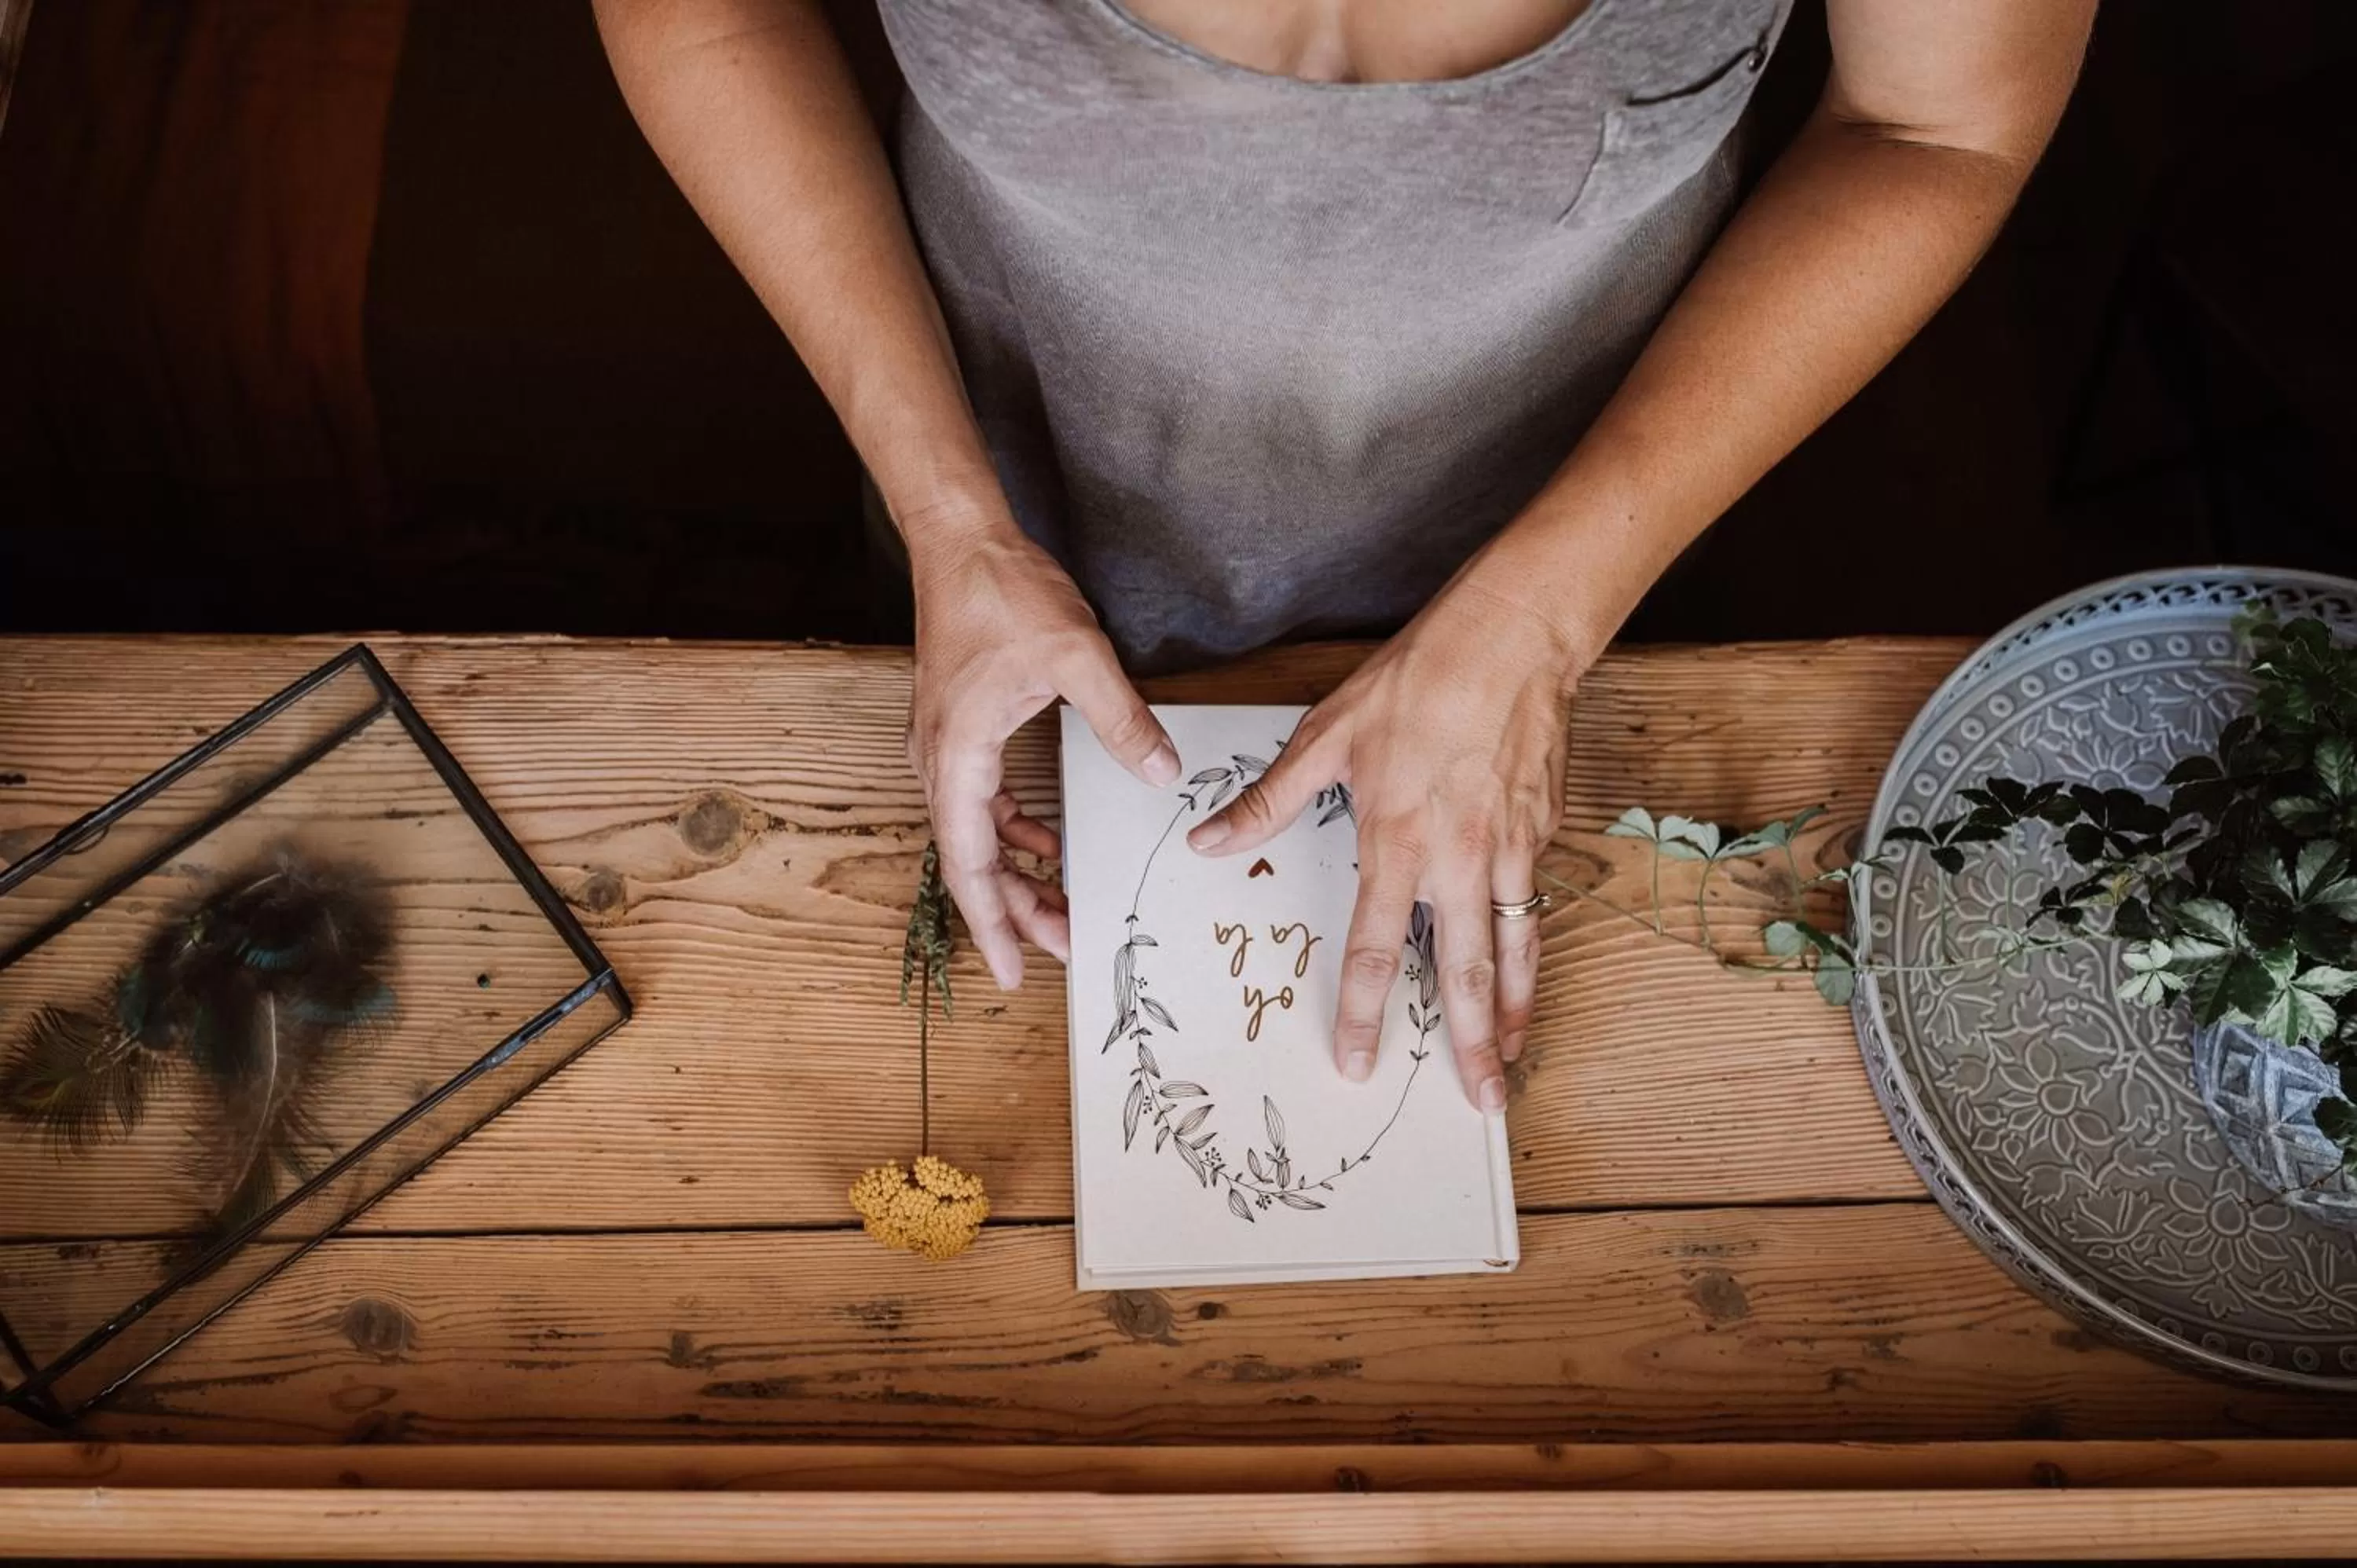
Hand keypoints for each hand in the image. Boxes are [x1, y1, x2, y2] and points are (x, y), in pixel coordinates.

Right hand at [908, 511, 1177, 989]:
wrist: (962, 541)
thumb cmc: (1003, 594)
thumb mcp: (1077, 658)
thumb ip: (1122, 721)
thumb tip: (1161, 774)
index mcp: (958, 758)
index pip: (971, 865)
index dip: (993, 926)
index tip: (1011, 974)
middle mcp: (941, 763)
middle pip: (973, 863)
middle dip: (1018, 911)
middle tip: (1068, 948)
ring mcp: (947, 748)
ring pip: (978, 837)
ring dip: (1018, 874)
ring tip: (1062, 908)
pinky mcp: (961, 731)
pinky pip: (983, 802)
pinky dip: (1016, 831)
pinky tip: (1049, 841)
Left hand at [1186, 572, 1575, 1110]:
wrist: (1512, 638)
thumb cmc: (1417, 680)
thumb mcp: (1327, 735)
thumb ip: (1269, 800)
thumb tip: (1209, 841)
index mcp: (1395, 842)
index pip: (1373, 950)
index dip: (1363, 1013)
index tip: (1356, 1061)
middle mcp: (1456, 860)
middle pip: (1462, 972)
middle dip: (1470, 1043)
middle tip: (1478, 1099)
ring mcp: (1508, 850)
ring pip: (1513, 950)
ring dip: (1513, 1012)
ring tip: (1512, 1061)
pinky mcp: (1542, 832)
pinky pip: (1535, 907)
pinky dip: (1534, 952)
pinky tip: (1528, 977)